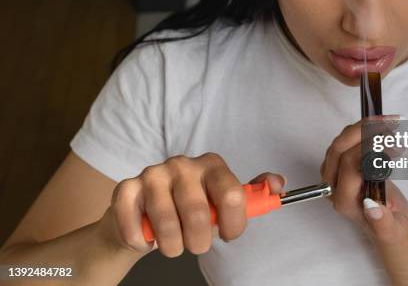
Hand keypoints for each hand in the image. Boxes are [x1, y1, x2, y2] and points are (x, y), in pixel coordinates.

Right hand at [96, 153, 285, 256]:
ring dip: (171, 246)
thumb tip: (280, 183)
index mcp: (212, 165)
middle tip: (194, 244)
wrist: (142, 214)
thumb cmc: (189, 209)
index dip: (233, 223)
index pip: (232, 195)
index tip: (228, 234)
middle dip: (199, 242)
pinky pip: (134, 227)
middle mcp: (182, 164)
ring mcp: (152, 174)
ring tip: (173, 242)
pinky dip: (142, 242)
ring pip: (167, 225)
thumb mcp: (222, 201)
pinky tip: (146, 237)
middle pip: (199, 214)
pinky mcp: (125, 189)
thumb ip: (252, 194)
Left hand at [320, 116, 407, 243]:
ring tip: (392, 121)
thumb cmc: (390, 225)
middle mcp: (333, 184)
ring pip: (342, 139)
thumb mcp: (391, 230)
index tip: (395, 142)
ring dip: (366, 126)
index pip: (350, 166)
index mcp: (344, 200)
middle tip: (393, 124)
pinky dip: (365, 128)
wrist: (386, 222)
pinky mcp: (338, 162)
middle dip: (366, 131)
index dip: (371, 149)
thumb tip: (372, 208)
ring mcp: (332, 171)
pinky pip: (346, 138)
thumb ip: (382, 222)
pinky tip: (384, 124)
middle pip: (340, 148)